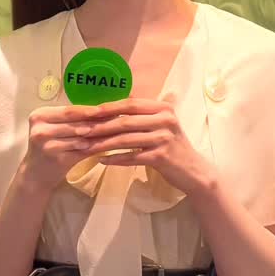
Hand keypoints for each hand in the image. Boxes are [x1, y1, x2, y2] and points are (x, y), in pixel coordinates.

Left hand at [78, 94, 211, 195]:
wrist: (193, 171)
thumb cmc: (173, 147)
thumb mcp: (162, 125)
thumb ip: (143, 115)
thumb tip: (113, 108)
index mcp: (163, 108)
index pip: (130, 104)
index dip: (107, 108)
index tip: (87, 112)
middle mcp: (165, 120)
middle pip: (125, 121)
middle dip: (100, 126)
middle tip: (80, 130)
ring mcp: (164, 138)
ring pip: (126, 139)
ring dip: (103, 144)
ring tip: (86, 147)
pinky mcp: (161, 156)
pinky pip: (132, 157)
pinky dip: (116, 159)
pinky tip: (102, 161)